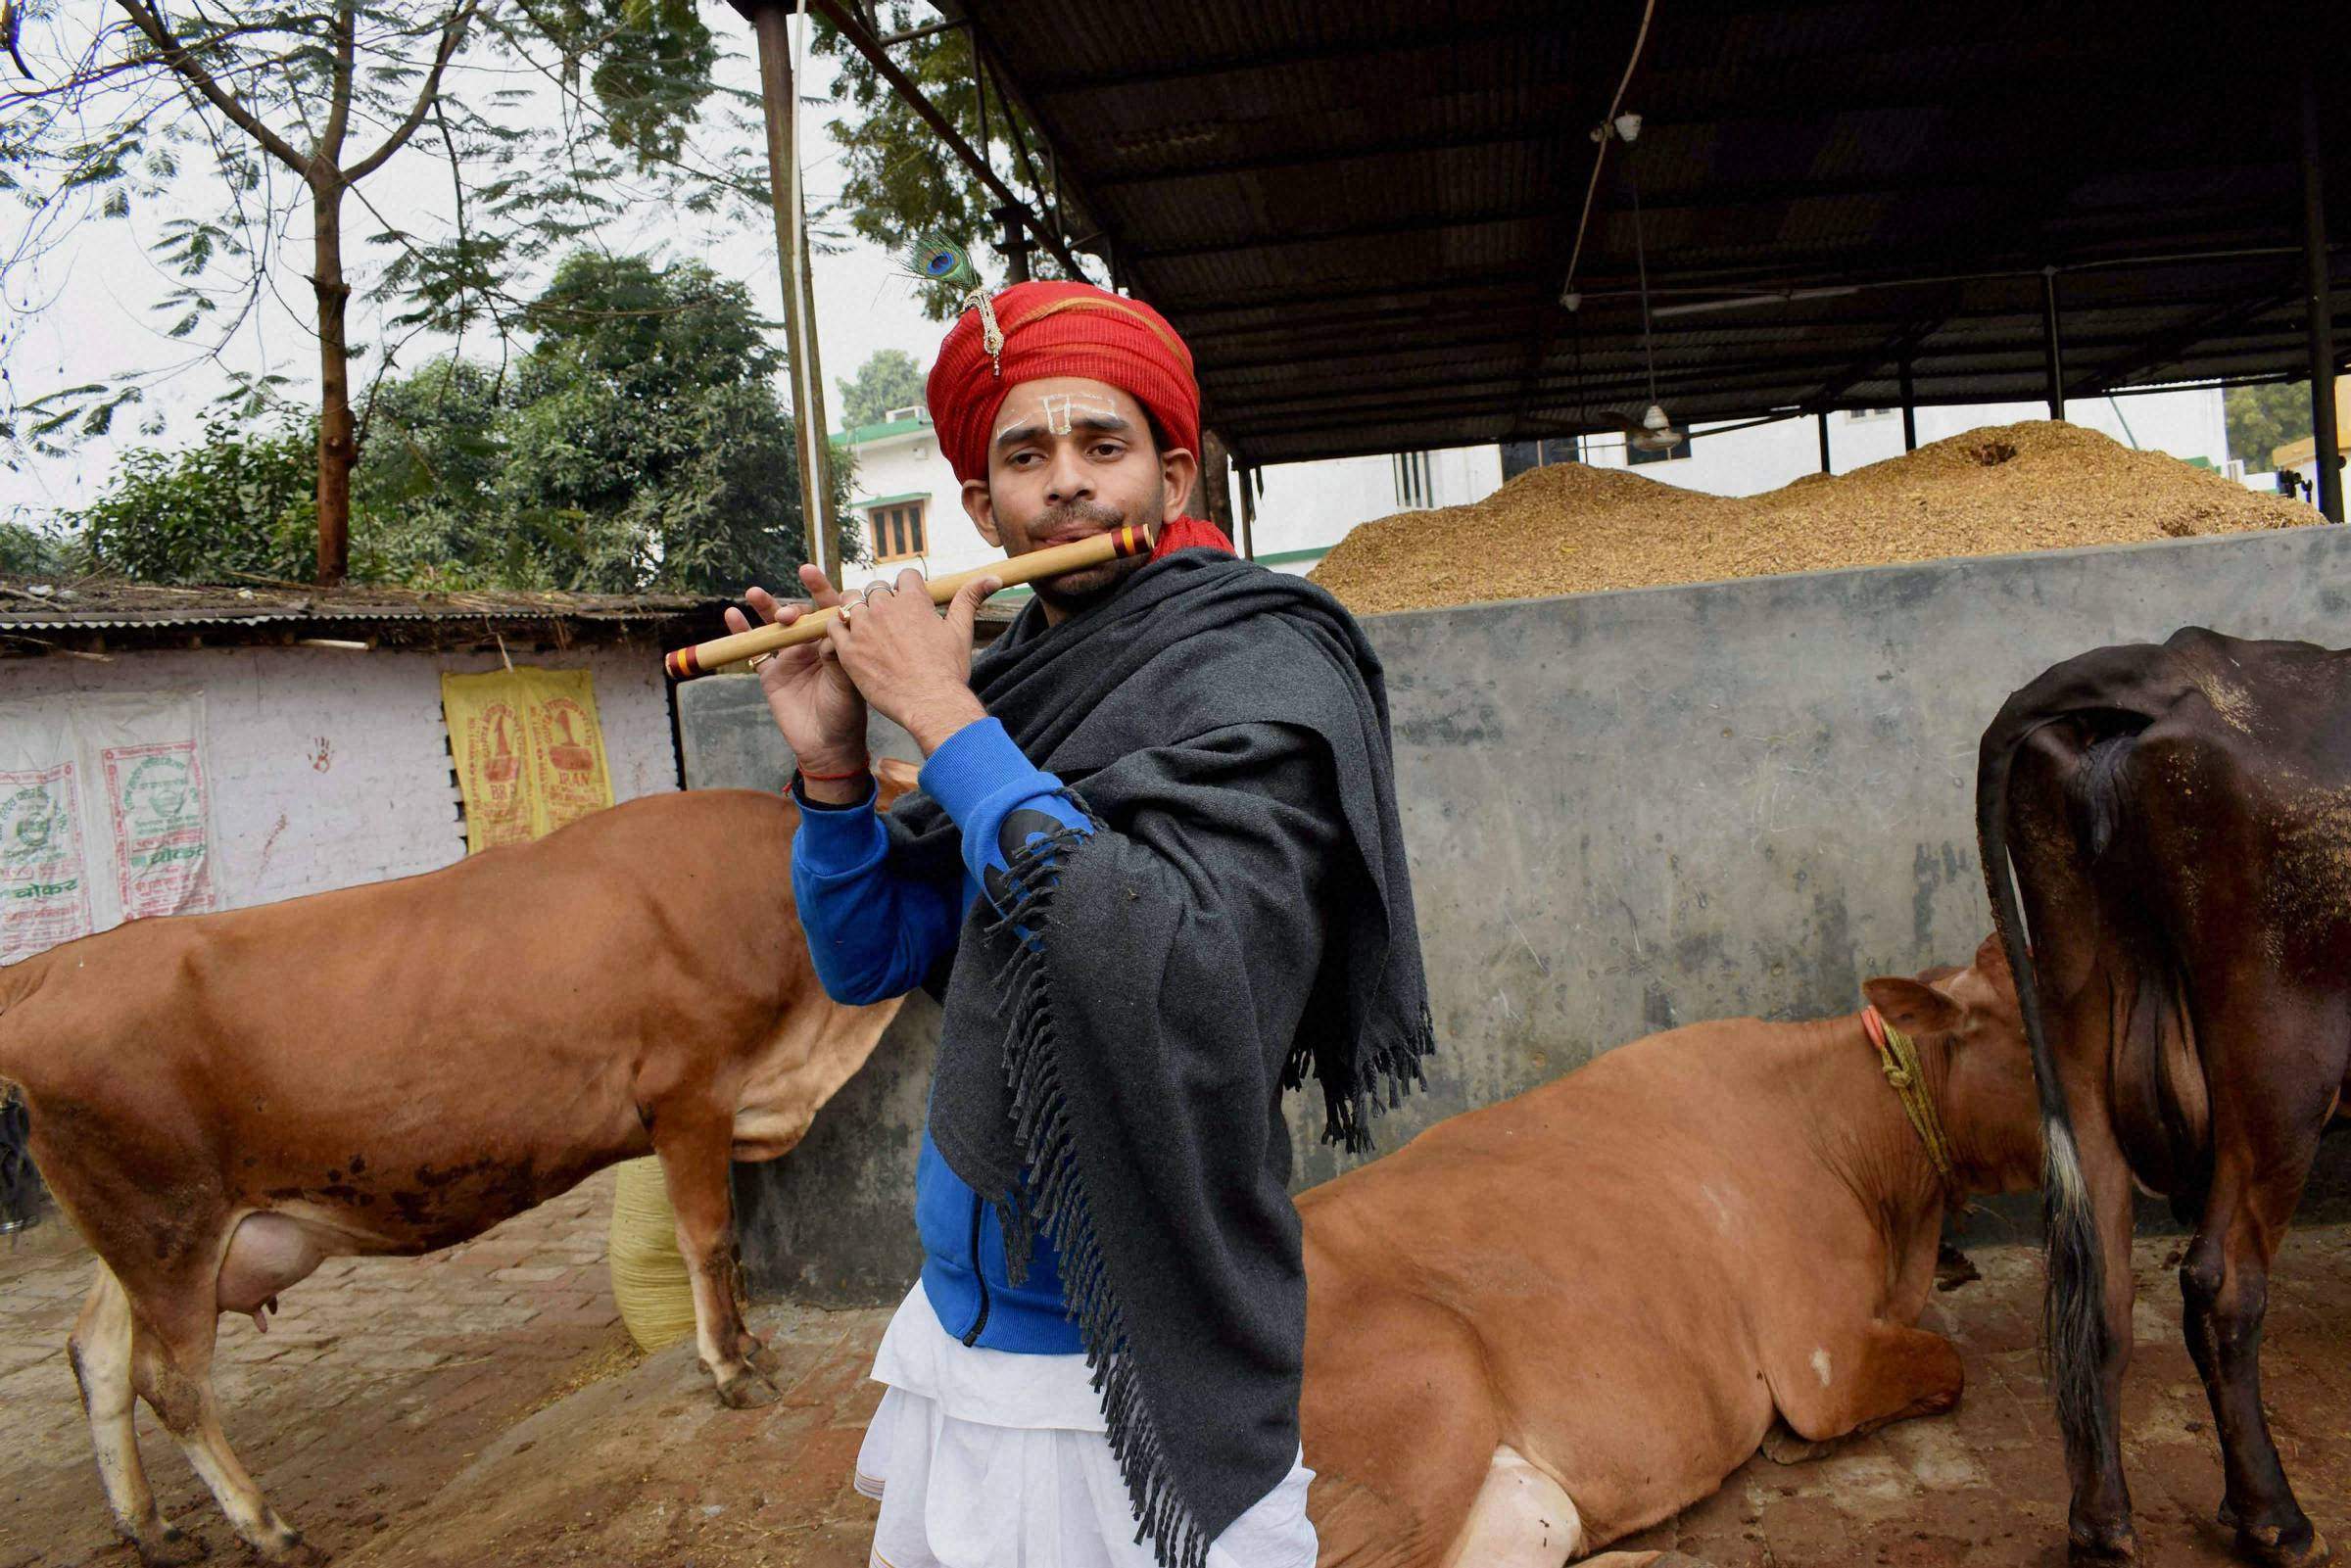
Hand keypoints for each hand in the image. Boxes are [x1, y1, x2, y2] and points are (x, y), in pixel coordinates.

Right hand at [724, 564, 868, 800]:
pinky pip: (754, 650)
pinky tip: (732, 616)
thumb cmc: (846, 713)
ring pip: (774, 627)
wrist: (827, 746)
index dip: (819, 589)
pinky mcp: (771, 674)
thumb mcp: (847, 684)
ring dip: (764, 608)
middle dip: (789, 607)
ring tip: (753, 593)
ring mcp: (790, 658)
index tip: (807, 572)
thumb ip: (837, 657)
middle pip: (797, 615)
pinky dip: (742, 633)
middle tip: (787, 616)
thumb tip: (830, 629)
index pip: (827, 608)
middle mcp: (812, 645)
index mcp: (835, 643)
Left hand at [827, 568, 999, 753]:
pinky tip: (850, 639)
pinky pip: (833, 626)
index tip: (909, 605)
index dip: (907, 589)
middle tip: (888, 623)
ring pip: (851, 602)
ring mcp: (864, 628)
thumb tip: (993, 577)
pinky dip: (839, 628)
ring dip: (858, 611)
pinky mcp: (848, 650)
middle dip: (881, 601)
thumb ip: (970, 598)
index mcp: (913, 600)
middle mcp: (885, 608)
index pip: (905, 576)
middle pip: (875, 588)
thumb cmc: (948, 670)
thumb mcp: (961, 630)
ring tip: (867, 629)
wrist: (930, 704)